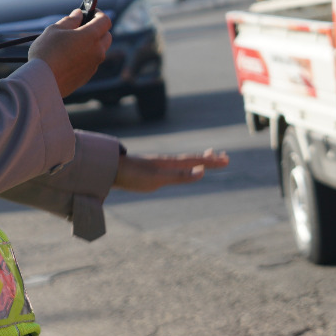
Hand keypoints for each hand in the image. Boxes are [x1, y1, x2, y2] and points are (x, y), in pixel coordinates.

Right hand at [27, 8, 111, 97]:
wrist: (42, 82)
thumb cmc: (46, 53)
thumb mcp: (54, 30)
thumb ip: (70, 20)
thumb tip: (78, 15)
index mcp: (91, 36)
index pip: (105, 20)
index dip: (98, 13)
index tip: (89, 12)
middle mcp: (97, 51)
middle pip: (106, 36)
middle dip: (98, 29)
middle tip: (81, 27)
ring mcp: (93, 65)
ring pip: (99, 50)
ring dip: (91, 44)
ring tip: (72, 43)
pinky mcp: (87, 77)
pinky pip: (91, 63)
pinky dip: (85, 57)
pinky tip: (69, 58)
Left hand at [114, 149, 229, 192]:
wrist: (109, 170)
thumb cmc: (133, 176)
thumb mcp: (158, 179)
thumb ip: (179, 176)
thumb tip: (202, 172)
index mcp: (170, 163)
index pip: (195, 161)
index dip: (211, 161)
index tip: (226, 159)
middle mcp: (166, 162)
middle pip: (192, 159)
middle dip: (208, 159)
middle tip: (223, 156)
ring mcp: (158, 165)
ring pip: (183, 161)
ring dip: (197, 160)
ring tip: (205, 157)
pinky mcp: (150, 170)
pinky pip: (173, 166)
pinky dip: (183, 164)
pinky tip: (178, 167)